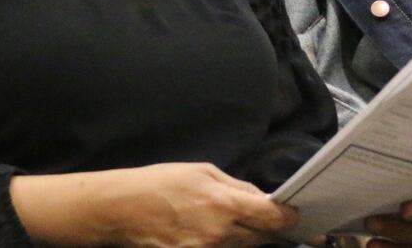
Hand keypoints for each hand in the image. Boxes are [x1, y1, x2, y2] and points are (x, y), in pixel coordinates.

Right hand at [11, 163, 295, 246]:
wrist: (119, 208)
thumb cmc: (161, 183)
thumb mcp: (204, 172)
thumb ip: (238, 187)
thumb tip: (264, 198)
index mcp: (225, 204)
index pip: (273, 219)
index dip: (288, 217)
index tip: (292, 214)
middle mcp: (218, 233)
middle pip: (260, 237)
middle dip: (266, 228)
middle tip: (264, 217)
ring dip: (245, 238)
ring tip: (229, 223)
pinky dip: (224, 245)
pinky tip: (215, 234)